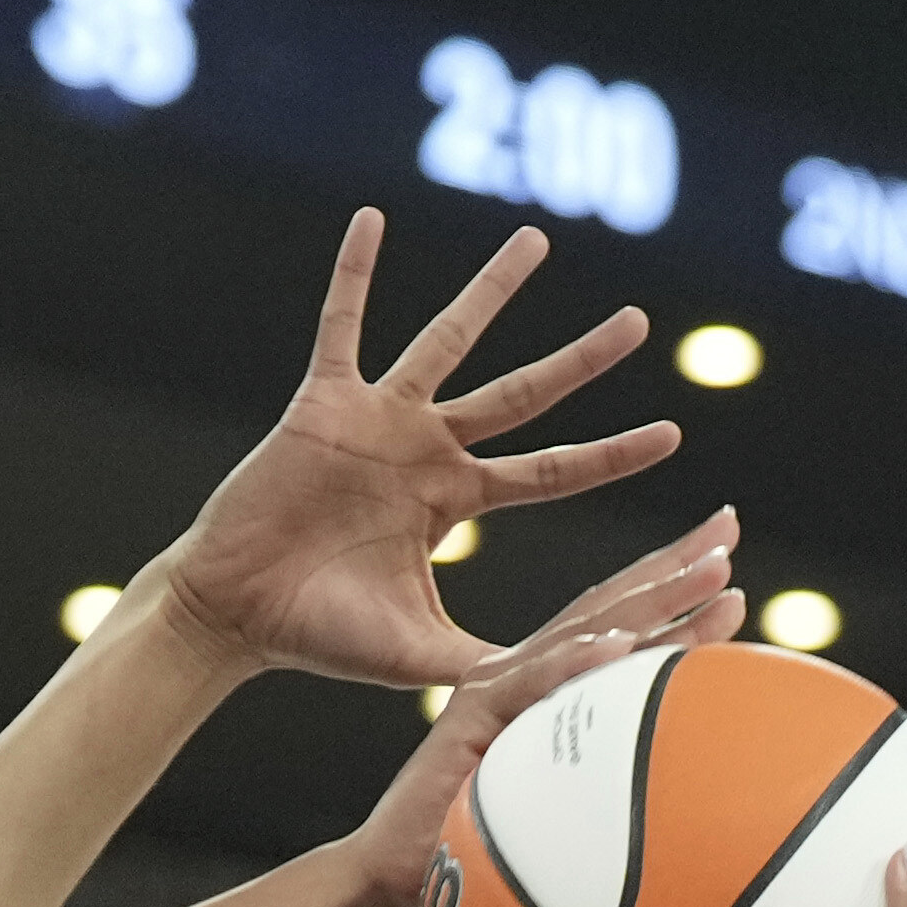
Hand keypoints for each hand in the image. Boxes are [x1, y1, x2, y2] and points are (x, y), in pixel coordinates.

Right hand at [153, 210, 686, 689]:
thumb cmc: (321, 637)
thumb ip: (498, 666)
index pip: (552, 472)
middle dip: (582, 361)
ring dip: (491, 290)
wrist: (234, 614)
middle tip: (638, 322)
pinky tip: (371, 221)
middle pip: (522, 395)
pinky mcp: (323, 405)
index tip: (672, 435)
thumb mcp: (426, 656)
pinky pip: (341, 325)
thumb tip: (571, 685)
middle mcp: (425, 451)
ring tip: (537, 241)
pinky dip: (354, 274)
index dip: (610, 455)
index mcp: (452, 501)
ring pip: (448, 339)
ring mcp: (377, 423)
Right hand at [310, 518, 749, 906]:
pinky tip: (621, 644)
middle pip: (607, 608)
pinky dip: (575, 664)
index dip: (669, 584)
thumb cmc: (472, 851)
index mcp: (546, 687)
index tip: (727, 555)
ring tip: (710, 572)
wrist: (391, 883)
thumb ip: (603, 775)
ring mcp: (495, 692)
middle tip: (728, 532)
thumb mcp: (561, 804)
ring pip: (583, 633)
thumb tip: (679, 781)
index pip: (616, 622)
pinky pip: (530, 689)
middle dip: (672, 567)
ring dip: (651, 599)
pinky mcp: (468, 721)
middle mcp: (522, 675)